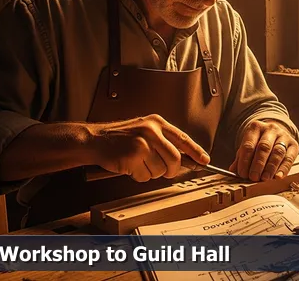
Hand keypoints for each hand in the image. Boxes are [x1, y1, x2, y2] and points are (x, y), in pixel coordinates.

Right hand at [86, 114, 209, 181]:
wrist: (95, 139)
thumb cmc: (120, 138)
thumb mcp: (145, 131)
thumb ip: (164, 141)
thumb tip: (186, 158)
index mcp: (156, 122)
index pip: (183, 138)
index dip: (196, 151)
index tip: (204, 160)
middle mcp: (151, 130)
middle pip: (174, 159)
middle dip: (171, 170)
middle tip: (164, 171)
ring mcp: (141, 143)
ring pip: (160, 170)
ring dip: (151, 172)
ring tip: (138, 163)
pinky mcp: (132, 156)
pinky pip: (145, 176)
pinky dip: (139, 176)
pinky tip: (129, 166)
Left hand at [229, 120, 298, 181]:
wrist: (276, 134)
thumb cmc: (258, 143)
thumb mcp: (248, 147)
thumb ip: (240, 159)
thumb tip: (233, 172)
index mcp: (256, 127)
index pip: (249, 144)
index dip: (245, 161)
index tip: (242, 174)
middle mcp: (271, 129)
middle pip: (264, 147)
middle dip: (258, 164)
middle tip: (253, 177)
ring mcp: (283, 135)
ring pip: (277, 152)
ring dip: (270, 167)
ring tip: (264, 179)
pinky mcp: (294, 144)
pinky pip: (289, 157)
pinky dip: (283, 168)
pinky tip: (278, 177)